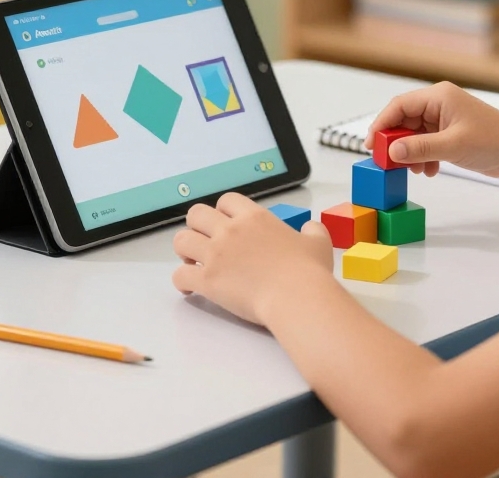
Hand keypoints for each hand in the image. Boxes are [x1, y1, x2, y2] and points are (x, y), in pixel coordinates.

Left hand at [172, 193, 333, 325]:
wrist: (297, 297)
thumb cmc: (308, 271)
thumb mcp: (318, 242)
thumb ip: (312, 230)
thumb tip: (311, 228)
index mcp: (255, 218)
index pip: (226, 200)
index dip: (223, 211)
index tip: (226, 224)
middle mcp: (230, 231)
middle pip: (196, 214)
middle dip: (197, 226)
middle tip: (206, 242)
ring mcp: (216, 255)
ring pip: (181, 240)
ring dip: (185, 250)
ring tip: (194, 262)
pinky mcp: (207, 280)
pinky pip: (179, 275)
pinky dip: (182, 282)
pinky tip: (190, 289)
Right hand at [364, 82, 498, 177]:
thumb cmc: (494, 141)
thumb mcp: (452, 146)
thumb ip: (419, 148)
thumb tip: (391, 153)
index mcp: (439, 97)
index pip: (399, 106)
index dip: (382, 124)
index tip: (372, 145)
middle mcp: (440, 104)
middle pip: (404, 120)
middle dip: (396, 142)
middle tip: (387, 163)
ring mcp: (445, 118)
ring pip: (415, 134)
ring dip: (410, 153)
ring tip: (414, 171)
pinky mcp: (451, 133)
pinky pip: (427, 143)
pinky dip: (424, 157)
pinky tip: (429, 171)